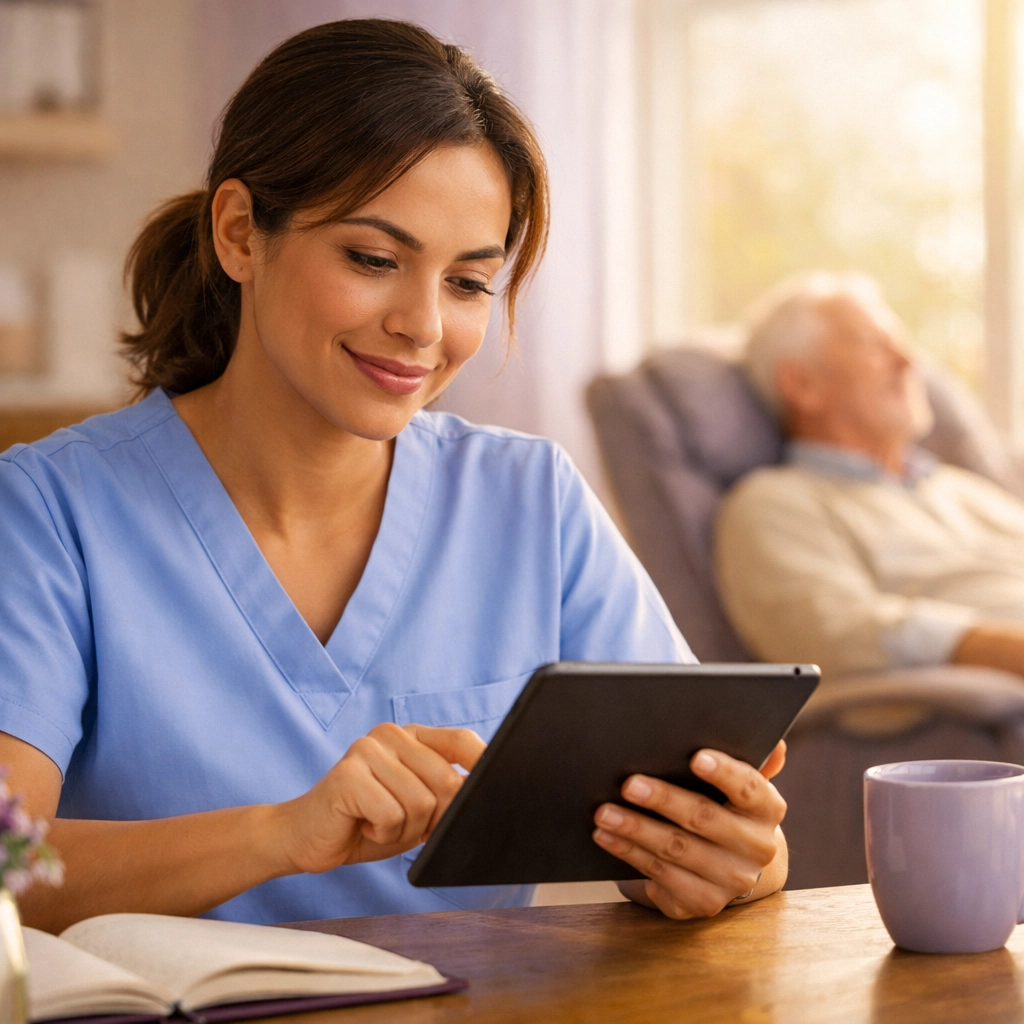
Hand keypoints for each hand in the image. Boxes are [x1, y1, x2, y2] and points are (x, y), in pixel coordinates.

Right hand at [278, 723, 484, 873]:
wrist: (305, 838)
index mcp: (411, 736)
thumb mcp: (416, 808)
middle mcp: (390, 734)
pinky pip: (392, 815)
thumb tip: (485, 795)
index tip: (502, 786)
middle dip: (434, 819)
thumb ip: (445, 795)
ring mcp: (367, 750)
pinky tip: (362, 824)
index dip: (485, 763)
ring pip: (422, 804)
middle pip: (447, 782)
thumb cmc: (366, 823)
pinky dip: (383, 833)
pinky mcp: (347, 774)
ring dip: (405, 830)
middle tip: (404, 823)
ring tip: (378, 822)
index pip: (461, 740)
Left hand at [592, 740, 787, 919]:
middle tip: (627, 784)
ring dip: (635, 829)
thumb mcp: (741, 783)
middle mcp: (756, 849)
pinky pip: (660, 877)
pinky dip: (629, 854)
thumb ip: (753, 761)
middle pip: (704, 819)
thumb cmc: (727, 806)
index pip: (749, 788)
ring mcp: (730, 881)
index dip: (723, 772)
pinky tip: (607, 837)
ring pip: (676, 851)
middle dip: (662, 800)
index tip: (695, 757)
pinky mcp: (702, 903)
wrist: (731, 863)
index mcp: (768, 810)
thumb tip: (776, 743)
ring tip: (603, 812)